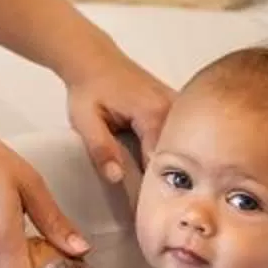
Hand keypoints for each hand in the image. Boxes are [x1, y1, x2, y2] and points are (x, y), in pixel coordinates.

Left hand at [62, 48, 173, 191]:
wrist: (92, 58)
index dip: (155, 187)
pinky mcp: (175, 104)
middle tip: (164, 205)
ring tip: (170, 188)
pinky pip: (181, 134)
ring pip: (183, 145)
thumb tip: (116, 177)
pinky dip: (176, 149)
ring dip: (177, 164)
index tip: (150, 209)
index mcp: (153, 113)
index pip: (161, 161)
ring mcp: (177, 104)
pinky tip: (171, 165)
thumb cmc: (87, 88)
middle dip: (170, 179)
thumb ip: (100, 148)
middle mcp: (172, 108)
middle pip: (178, 154)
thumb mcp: (84, 120)